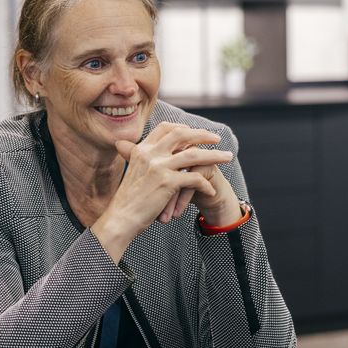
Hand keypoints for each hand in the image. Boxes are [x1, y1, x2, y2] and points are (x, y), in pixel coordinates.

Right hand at [91, 122, 232, 260]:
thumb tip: (139, 147)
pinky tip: (210, 190)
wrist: (120, 219)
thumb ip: (140, 157)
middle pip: (182, 135)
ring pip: (194, 155)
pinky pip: (194, 178)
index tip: (194, 132)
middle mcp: (149, 154)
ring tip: (228, 157)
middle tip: (217, 138)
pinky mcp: (167, 183)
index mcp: (142, 149)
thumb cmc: (128, 199)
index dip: (182, 128)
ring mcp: (158, 167)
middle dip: (203, 135)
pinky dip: (205, 184)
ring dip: (214, 155)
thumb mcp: (133, 171)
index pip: (165, 128)